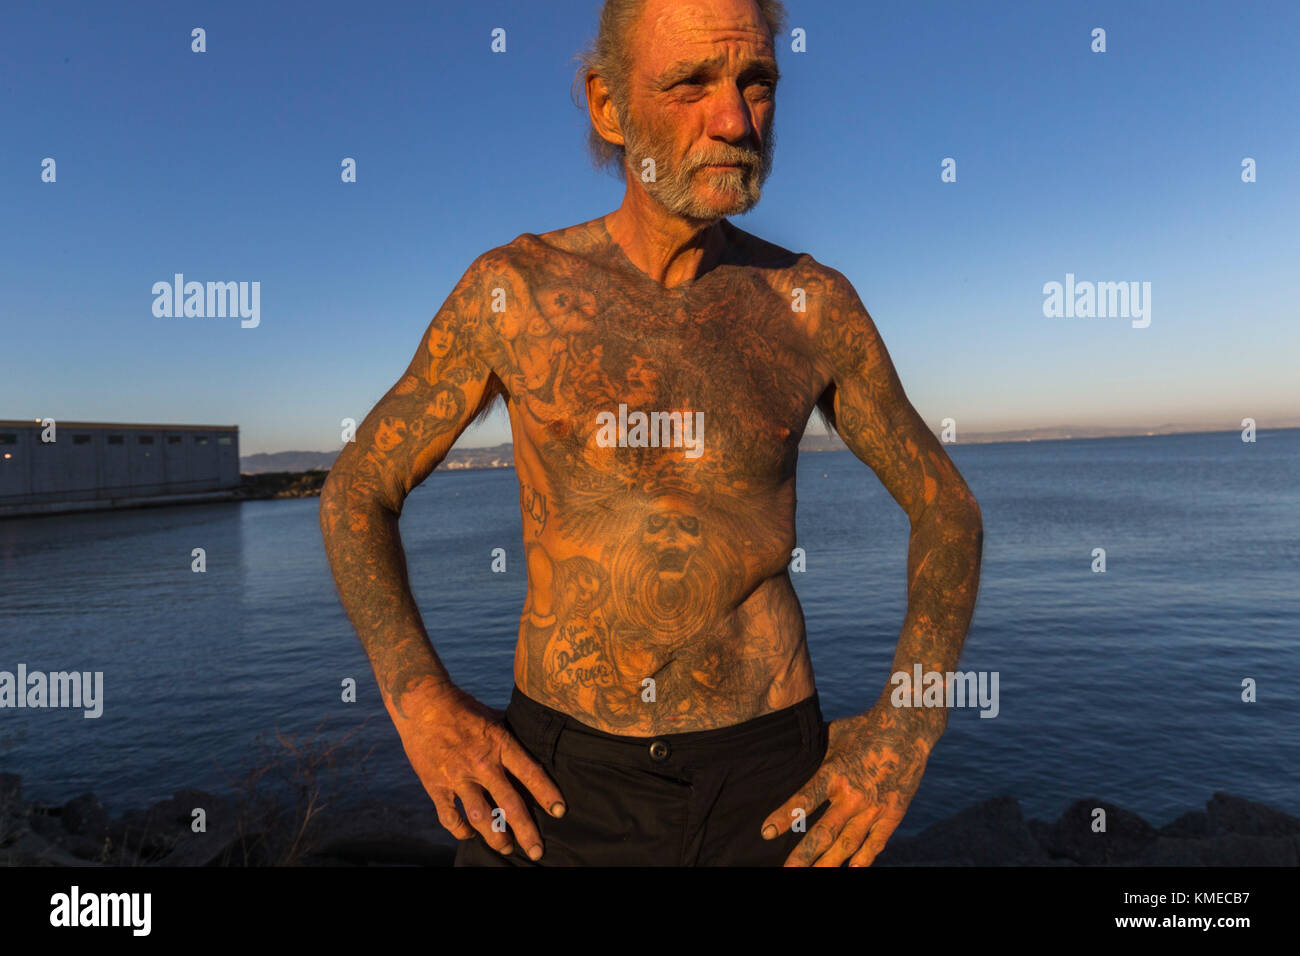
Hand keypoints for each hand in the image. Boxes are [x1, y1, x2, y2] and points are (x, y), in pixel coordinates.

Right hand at [393, 684, 565, 859]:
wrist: (423, 702)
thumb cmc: (463, 708)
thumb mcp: (494, 717)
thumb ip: (511, 737)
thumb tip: (535, 744)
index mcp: (499, 743)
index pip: (530, 772)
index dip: (547, 793)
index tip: (560, 811)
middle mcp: (481, 763)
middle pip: (509, 804)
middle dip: (526, 831)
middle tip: (537, 851)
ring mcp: (457, 776)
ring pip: (481, 817)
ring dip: (496, 837)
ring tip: (507, 848)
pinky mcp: (435, 785)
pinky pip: (449, 816)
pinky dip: (460, 830)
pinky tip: (470, 834)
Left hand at [760, 702, 938, 866]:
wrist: (907, 728)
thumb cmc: (864, 727)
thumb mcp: (833, 735)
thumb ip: (814, 752)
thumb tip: (790, 753)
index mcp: (835, 773)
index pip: (805, 799)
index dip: (784, 817)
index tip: (766, 833)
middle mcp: (853, 795)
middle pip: (824, 832)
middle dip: (804, 855)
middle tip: (787, 871)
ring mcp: (874, 807)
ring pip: (847, 844)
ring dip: (828, 863)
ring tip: (812, 876)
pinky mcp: (893, 813)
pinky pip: (876, 842)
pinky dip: (864, 859)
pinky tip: (851, 871)